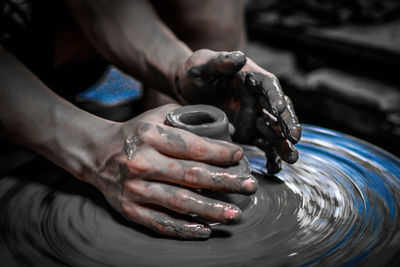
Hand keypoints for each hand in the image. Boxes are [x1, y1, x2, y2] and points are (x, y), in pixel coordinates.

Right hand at [88, 104, 256, 238]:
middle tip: (249, 187)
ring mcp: (134, 188)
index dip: (220, 153)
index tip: (239, 156)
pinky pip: (160, 222)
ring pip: (179, 202)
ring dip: (210, 210)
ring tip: (234, 214)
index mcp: (150, 136)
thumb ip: (189, 118)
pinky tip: (204, 230)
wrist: (96, 153)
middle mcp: (141, 162)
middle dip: (225, 182)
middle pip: (191, 175)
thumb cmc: (135, 134)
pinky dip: (183, 229)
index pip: (193, 147)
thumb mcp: (157, 117)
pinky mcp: (129, 209)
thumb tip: (227, 128)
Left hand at [174, 49, 301, 173]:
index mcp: (252, 77)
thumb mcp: (203, 64)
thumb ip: (220, 61)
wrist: (187, 90)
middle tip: (294, 137)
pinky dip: (270, 157)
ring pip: (274, 131)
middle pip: (278, 111)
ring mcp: (254, 117)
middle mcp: (258, 98)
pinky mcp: (247, 133)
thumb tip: (239, 57)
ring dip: (283, 144)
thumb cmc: (196, 71)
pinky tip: (274, 169)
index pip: (268, 85)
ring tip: (291, 158)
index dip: (275, 96)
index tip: (280, 108)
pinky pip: (263, 145)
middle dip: (287, 124)